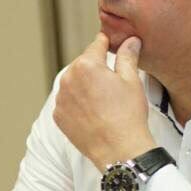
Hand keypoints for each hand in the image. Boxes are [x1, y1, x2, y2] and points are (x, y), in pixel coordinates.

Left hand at [54, 33, 156, 168]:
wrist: (119, 150)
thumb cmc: (128, 115)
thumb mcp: (131, 80)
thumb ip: (127, 56)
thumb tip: (130, 40)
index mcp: (86, 65)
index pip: (97, 44)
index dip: (108, 45)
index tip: (115, 47)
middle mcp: (68, 78)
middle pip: (83, 63)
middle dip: (96, 68)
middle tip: (113, 83)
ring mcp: (61, 98)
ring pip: (74, 82)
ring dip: (85, 85)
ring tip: (104, 100)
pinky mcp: (58, 116)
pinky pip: (68, 101)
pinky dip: (78, 102)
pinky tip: (93, 112)